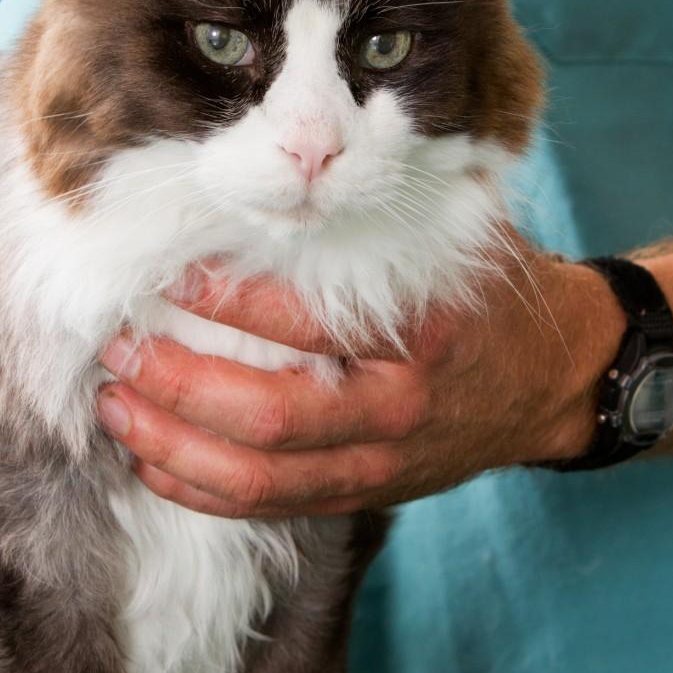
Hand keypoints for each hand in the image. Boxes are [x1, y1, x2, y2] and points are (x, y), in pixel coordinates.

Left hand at [94, 244, 623, 518]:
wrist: (556, 379)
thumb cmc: (490, 294)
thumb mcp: (458, 235)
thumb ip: (381, 206)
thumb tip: (286, 165)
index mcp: (422, 335)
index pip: (307, 325)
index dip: (228, 301)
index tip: (171, 272)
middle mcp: (399, 410)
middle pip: (269, 419)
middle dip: (178, 384)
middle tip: (121, 344)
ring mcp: (380, 464)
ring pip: (259, 478)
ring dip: (173, 447)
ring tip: (116, 404)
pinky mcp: (364, 495)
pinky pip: (269, 507)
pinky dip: (200, 490)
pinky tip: (150, 460)